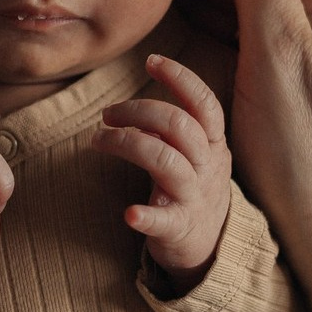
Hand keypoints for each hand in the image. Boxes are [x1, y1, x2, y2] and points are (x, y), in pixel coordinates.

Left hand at [93, 52, 231, 294]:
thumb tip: (140, 113)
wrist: (209, 250)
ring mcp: (194, 197)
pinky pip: (164, 220)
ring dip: (126, 143)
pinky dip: (146, 216)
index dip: (180, 78)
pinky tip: (129, 213)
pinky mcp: (179, 228)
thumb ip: (173, 133)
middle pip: (178, 126)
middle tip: (106, 114)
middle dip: (138, 110)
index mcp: (214, 146)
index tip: (151, 61)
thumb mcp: (193, 158)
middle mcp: (207, 167)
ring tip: (97, 140)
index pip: (204, 104)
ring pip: (166, 160)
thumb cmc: (191, 193)